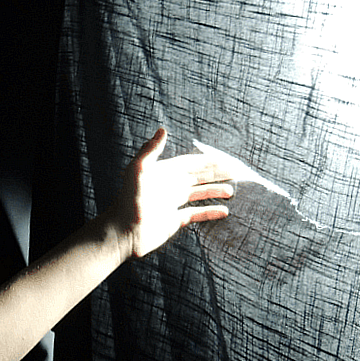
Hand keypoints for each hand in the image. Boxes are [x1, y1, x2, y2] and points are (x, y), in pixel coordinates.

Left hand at [110, 127, 233, 259]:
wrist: (123, 231)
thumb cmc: (128, 200)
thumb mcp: (138, 170)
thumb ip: (151, 150)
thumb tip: (163, 129)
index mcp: (163, 173)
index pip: (189, 163)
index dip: (207, 161)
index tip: (225, 159)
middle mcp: (168, 187)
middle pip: (197, 177)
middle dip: (216, 174)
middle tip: (236, 172)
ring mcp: (171, 204)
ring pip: (198, 194)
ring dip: (214, 191)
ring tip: (232, 191)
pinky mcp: (173, 221)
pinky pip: (195, 214)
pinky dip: (209, 212)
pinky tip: (224, 211)